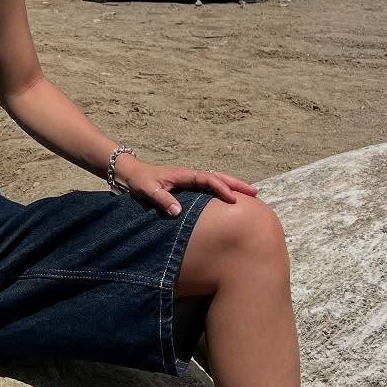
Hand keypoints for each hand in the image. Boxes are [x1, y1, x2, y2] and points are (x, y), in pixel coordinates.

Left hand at [115, 156, 257, 216]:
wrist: (131, 175)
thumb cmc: (140, 182)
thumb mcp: (149, 191)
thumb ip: (162, 199)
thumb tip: (179, 212)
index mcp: (184, 175)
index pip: (208, 179)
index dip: (221, 188)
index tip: (233, 198)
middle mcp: (190, 176)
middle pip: (218, 176)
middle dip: (236, 184)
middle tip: (254, 192)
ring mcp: (190, 181)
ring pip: (216, 181)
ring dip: (232, 186)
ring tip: (250, 194)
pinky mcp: (188, 187)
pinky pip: (210, 187)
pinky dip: (222, 190)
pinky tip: (230, 199)